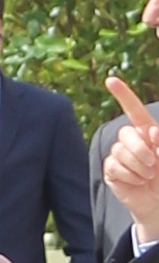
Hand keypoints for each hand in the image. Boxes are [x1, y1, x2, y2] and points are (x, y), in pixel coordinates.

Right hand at [105, 75, 158, 237]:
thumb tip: (152, 132)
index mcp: (146, 132)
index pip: (133, 110)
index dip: (123, 94)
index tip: (110, 80)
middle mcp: (131, 141)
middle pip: (126, 133)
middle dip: (141, 150)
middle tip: (153, 164)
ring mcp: (118, 155)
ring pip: (120, 151)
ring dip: (137, 166)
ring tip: (146, 176)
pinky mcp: (111, 170)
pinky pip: (113, 166)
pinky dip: (129, 175)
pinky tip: (136, 181)